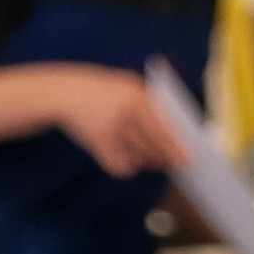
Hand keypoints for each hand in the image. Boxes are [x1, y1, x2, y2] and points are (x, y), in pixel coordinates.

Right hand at [53, 67, 182, 176]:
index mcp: (137, 96)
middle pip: (151, 144)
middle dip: (165, 157)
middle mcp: (123, 112)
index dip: (176, 146)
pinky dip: (124, 167)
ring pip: (135, 154)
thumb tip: (174, 129)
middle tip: (175, 165)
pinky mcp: (94, 140)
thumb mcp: (128, 86)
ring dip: (145, 161)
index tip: (189, 160)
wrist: (64, 92)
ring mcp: (107, 126)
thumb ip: (149, 102)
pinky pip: (116, 162)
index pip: (163, 127)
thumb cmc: (103, 90)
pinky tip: (127, 164)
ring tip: (148, 160)